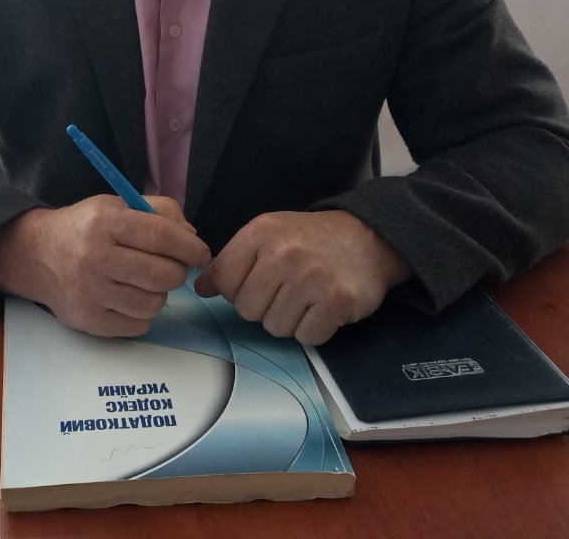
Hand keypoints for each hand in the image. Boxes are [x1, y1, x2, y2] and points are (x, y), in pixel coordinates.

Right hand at [0, 195, 210, 337]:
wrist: (37, 256)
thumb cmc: (86, 228)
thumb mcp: (117, 205)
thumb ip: (160, 212)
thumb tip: (192, 240)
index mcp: (104, 222)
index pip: (160, 235)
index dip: (189, 247)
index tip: (201, 254)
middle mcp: (95, 257)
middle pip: (163, 274)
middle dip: (177, 272)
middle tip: (171, 267)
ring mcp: (90, 293)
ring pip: (154, 303)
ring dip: (158, 293)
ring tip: (142, 281)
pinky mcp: (88, 321)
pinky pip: (139, 325)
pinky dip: (142, 313)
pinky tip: (128, 297)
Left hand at [193, 210, 409, 344]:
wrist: (367, 238)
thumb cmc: (310, 240)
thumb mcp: (267, 235)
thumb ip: (232, 261)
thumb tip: (201, 288)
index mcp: (261, 232)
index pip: (224, 281)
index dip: (237, 289)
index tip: (256, 283)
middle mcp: (284, 253)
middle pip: (247, 310)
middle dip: (263, 307)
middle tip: (286, 291)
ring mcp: (312, 278)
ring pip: (275, 327)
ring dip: (289, 320)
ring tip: (305, 298)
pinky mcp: (337, 301)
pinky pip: (307, 337)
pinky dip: (314, 330)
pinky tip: (322, 308)